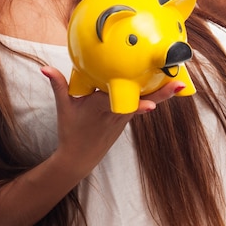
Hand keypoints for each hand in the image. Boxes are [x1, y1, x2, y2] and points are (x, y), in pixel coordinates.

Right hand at [41, 67, 184, 177]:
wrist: (79, 158)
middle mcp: (118, 113)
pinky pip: (142, 104)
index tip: (151, 105)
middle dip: (162, 94)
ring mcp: (125, 117)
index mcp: (103, 109)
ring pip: (146, 101)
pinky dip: (153, 95)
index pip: (121, 104)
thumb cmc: (71, 131)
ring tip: (180, 83)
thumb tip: (44, 67)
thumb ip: (58, 84)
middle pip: (142, 101)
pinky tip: (167, 86)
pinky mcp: (127, 118)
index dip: (137, 104)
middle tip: (180, 84)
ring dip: (163, 93)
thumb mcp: (63, 107)